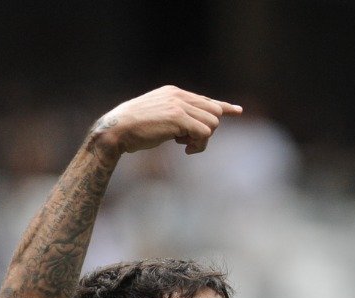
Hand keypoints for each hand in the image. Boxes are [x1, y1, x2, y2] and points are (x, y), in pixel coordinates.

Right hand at [89, 85, 241, 158]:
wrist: (117, 129)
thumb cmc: (134, 129)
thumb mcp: (158, 116)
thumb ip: (177, 116)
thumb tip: (194, 130)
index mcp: (173, 92)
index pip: (205, 99)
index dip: (223, 107)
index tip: (238, 111)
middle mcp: (178, 95)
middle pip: (214, 112)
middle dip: (207, 130)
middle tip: (188, 141)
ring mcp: (179, 105)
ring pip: (212, 123)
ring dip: (202, 140)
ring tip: (182, 144)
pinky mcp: (178, 117)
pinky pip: (204, 133)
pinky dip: (199, 145)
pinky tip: (183, 148)